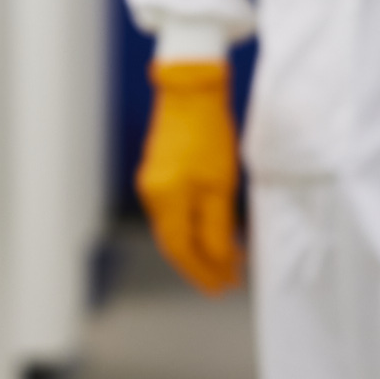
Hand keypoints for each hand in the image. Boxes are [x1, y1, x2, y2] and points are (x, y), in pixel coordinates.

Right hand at [139, 59, 245, 294]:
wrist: (191, 90)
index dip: (203, 273)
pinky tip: (212, 229)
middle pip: (174, 243)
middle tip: (228, 280)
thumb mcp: (220, 186)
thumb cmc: (209, 133)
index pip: (182, 250)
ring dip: (199, 246)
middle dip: (201, 265)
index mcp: (166, 200)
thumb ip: (218, 227)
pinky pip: (173, 212)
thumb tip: (221, 261)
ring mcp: (151, 184)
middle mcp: (152, 195)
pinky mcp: (157, 173)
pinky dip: (192, 227)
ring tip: (227, 259)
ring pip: (174, 229)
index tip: (223, 288)